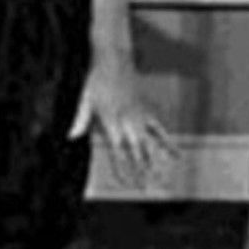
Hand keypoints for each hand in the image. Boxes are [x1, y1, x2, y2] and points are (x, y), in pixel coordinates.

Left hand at [70, 54, 173, 189]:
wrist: (114, 59)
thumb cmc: (96, 80)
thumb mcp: (84, 100)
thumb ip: (80, 120)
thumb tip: (71, 136)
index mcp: (112, 122)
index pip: (118, 152)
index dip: (123, 169)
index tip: (125, 184)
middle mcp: (128, 122)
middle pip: (137, 153)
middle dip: (141, 172)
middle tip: (145, 189)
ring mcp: (140, 117)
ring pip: (150, 144)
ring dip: (155, 162)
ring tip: (160, 180)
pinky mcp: (147, 110)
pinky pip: (160, 130)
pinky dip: (168, 143)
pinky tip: (176, 155)